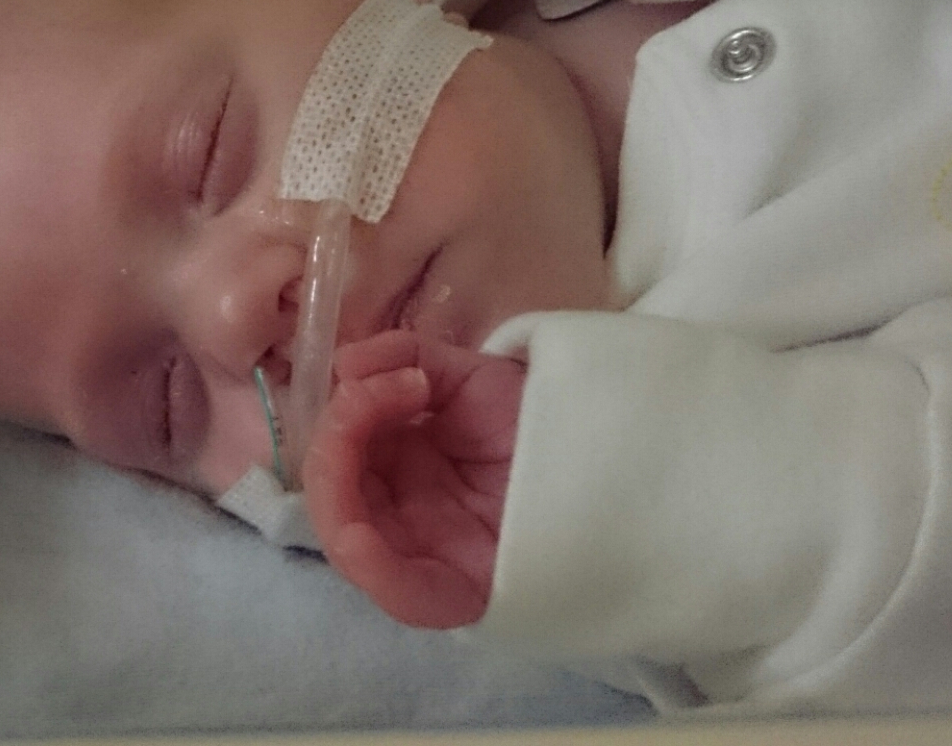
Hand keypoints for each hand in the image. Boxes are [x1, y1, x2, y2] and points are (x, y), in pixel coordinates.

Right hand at [303, 330, 523, 628]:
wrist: (615, 451)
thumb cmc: (540, 418)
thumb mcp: (468, 375)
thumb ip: (405, 357)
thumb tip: (344, 364)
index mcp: (398, 468)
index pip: (339, 455)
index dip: (343, 414)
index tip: (397, 374)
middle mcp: (403, 512)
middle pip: (336, 493)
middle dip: (338, 436)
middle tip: (377, 390)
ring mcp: (427, 553)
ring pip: (350, 540)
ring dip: (338, 482)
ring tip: (365, 419)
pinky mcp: (459, 592)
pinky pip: (401, 594)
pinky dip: (370, 569)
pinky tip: (358, 537)